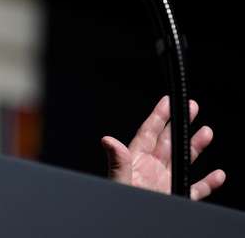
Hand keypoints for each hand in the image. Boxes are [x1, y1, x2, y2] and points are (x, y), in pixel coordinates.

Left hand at [101, 96, 225, 199]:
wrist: (125, 225)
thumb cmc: (117, 203)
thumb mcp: (119, 181)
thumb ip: (117, 161)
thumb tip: (108, 140)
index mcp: (136, 160)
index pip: (149, 132)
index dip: (159, 116)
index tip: (169, 101)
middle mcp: (151, 168)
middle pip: (169, 141)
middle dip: (180, 124)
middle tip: (192, 106)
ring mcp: (163, 182)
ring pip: (184, 160)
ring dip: (196, 147)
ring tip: (207, 132)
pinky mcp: (174, 196)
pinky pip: (194, 188)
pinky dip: (207, 182)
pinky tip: (217, 174)